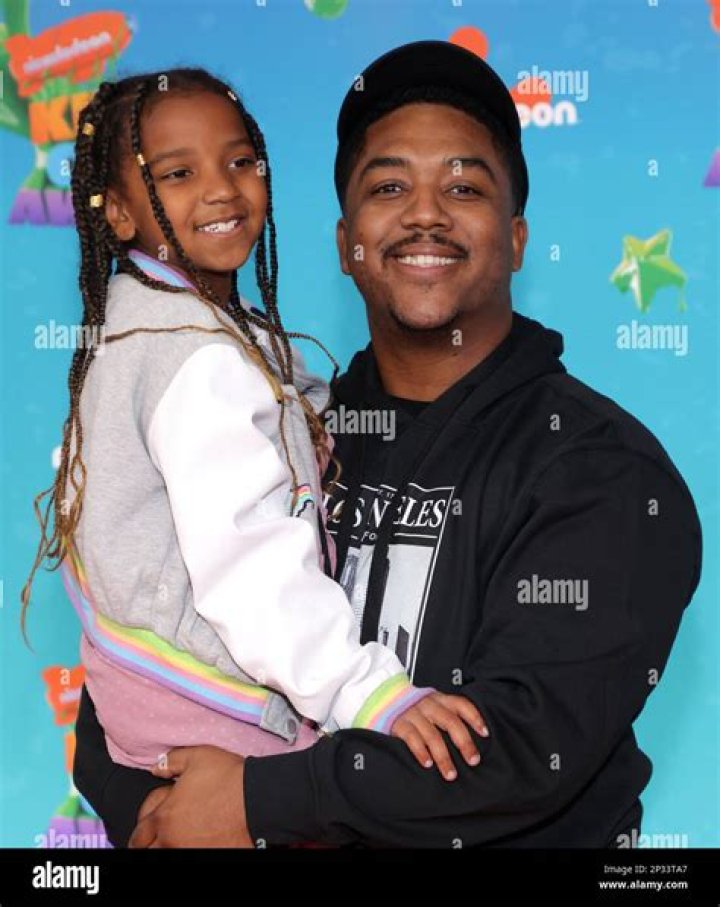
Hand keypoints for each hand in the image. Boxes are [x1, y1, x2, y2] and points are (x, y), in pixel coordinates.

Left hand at [128, 745, 252, 847]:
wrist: (258, 799)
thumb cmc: (229, 777)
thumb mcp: (198, 756)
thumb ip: (171, 761)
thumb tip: (156, 768)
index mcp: (166, 816)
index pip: (139, 834)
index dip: (140, 832)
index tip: (144, 831)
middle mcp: (173, 839)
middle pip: (148, 851)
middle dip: (148, 845)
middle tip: (155, 838)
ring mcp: (191, 852)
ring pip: (167, 856)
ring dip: (167, 848)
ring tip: (177, 840)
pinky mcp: (210, 856)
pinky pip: (193, 857)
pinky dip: (191, 849)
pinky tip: (197, 841)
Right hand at [391, 692, 488, 780]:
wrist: (386, 702)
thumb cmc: (418, 710)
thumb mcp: (435, 706)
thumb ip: (450, 716)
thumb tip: (476, 739)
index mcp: (440, 699)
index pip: (461, 704)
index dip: (474, 717)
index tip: (485, 734)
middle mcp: (428, 705)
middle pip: (450, 722)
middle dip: (464, 743)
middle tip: (473, 761)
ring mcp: (413, 714)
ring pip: (432, 735)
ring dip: (443, 757)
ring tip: (451, 774)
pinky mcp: (399, 725)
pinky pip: (412, 738)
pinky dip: (421, 752)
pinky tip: (427, 764)